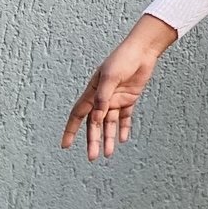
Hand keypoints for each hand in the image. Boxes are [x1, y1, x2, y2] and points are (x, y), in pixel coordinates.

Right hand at [61, 15, 177, 161]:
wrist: (142, 51)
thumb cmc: (123, 59)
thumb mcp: (110, 77)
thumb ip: (103, 98)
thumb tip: (97, 117)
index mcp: (92, 93)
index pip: (78, 115)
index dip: (71, 130)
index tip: (65, 145)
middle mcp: (102, 99)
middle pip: (94, 124)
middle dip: (93, 140)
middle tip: (92, 157)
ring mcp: (115, 100)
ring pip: (109, 124)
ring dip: (108, 138)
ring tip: (108, 154)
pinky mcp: (129, 99)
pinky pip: (125, 118)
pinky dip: (123, 128)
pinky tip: (122, 139)